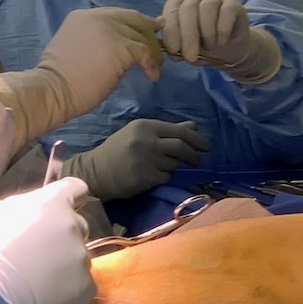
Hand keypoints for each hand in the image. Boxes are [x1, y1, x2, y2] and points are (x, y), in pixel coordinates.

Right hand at [0, 177, 95, 303]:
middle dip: (59, 234)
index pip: (74, 188)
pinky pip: (78, 284)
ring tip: (37, 279)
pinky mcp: (86, 287)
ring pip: (76, 255)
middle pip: (75, 224)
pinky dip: (66, 289)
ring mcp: (82, 257)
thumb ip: (1, 211)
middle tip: (36, 251)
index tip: (55, 211)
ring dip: (62, 262)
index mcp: (50, 203)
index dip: (65, 198)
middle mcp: (72, 225)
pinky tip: (46, 297)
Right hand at [38, 7, 163, 114]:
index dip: (134, 24)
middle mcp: (98, 17)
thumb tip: (117, 47)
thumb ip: (95, 40)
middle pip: (133, 19)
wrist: (52, 90)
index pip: (117, 15)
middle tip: (158, 49)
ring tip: (155, 68)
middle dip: (148, 33)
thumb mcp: (75, 47)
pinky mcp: (121, 47)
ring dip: (152, 52)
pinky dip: (152, 64)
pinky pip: (145, 52)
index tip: (146, 34)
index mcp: (84, 16)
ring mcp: (110, 30)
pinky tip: (152, 76)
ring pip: (142, 36)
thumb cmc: (58, 79)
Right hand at [63, 119, 210, 200]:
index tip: (205, 146)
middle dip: (194, 155)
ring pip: (173, 164)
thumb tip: (194, 127)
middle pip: (181, 147)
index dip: (195, 139)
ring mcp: (146, 160)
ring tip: (160, 166)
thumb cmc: (119, 150)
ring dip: (173, 167)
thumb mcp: (141, 134)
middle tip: (199, 160)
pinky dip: (163, 177)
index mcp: (145, 126)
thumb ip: (167, 131)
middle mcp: (146, 141)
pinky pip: (165, 177)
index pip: (178, 131)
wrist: (97, 171)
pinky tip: (152, 175)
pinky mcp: (145, 177)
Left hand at [162, 0, 249, 63]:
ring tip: (209, 47)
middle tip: (191, 57)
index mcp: (177, 1)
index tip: (175, 51)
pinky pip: (226, 13)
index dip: (171, 33)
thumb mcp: (185, 47)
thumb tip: (172, 51)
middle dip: (188, 35)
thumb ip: (175, 46)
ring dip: (206, 32)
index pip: (170, 12)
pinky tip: (221, 42)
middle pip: (188, 8)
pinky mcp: (232, 4)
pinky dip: (222, 31)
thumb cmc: (200, 43)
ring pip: (207, 8)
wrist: (228, 45)